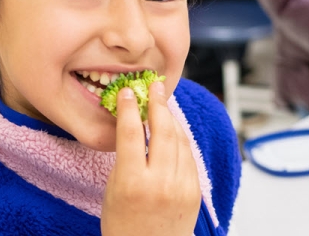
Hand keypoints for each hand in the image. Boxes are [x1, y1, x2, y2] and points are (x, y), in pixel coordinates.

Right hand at [101, 82, 200, 235]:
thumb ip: (125, 159)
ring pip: (179, 139)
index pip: (132, 133)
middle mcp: (160, 182)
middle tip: (155, 87)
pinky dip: (180, 139)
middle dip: (158, 104)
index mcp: (133, 182)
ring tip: (163, 103)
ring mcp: (181, 186)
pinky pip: (188, 155)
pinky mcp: (195, 190)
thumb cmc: (124, 226)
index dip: (130, 107)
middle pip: (163, 130)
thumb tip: (136, 125)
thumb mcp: (113, 191)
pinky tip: (173, 129)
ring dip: (171, 118)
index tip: (128, 92)